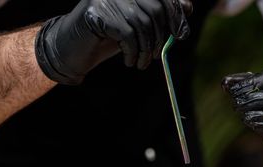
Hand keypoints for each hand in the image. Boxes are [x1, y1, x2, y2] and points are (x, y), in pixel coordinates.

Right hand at [35, 0, 190, 84]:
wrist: (75, 49)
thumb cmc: (110, 37)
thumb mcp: (139, 26)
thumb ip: (160, 15)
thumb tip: (187, 7)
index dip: (175, 14)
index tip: (181, 34)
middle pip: (154, 9)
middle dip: (160, 37)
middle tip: (155, 56)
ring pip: (142, 24)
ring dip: (146, 50)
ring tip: (142, 63)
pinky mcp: (95, 12)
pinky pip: (127, 33)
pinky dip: (133, 52)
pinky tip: (130, 61)